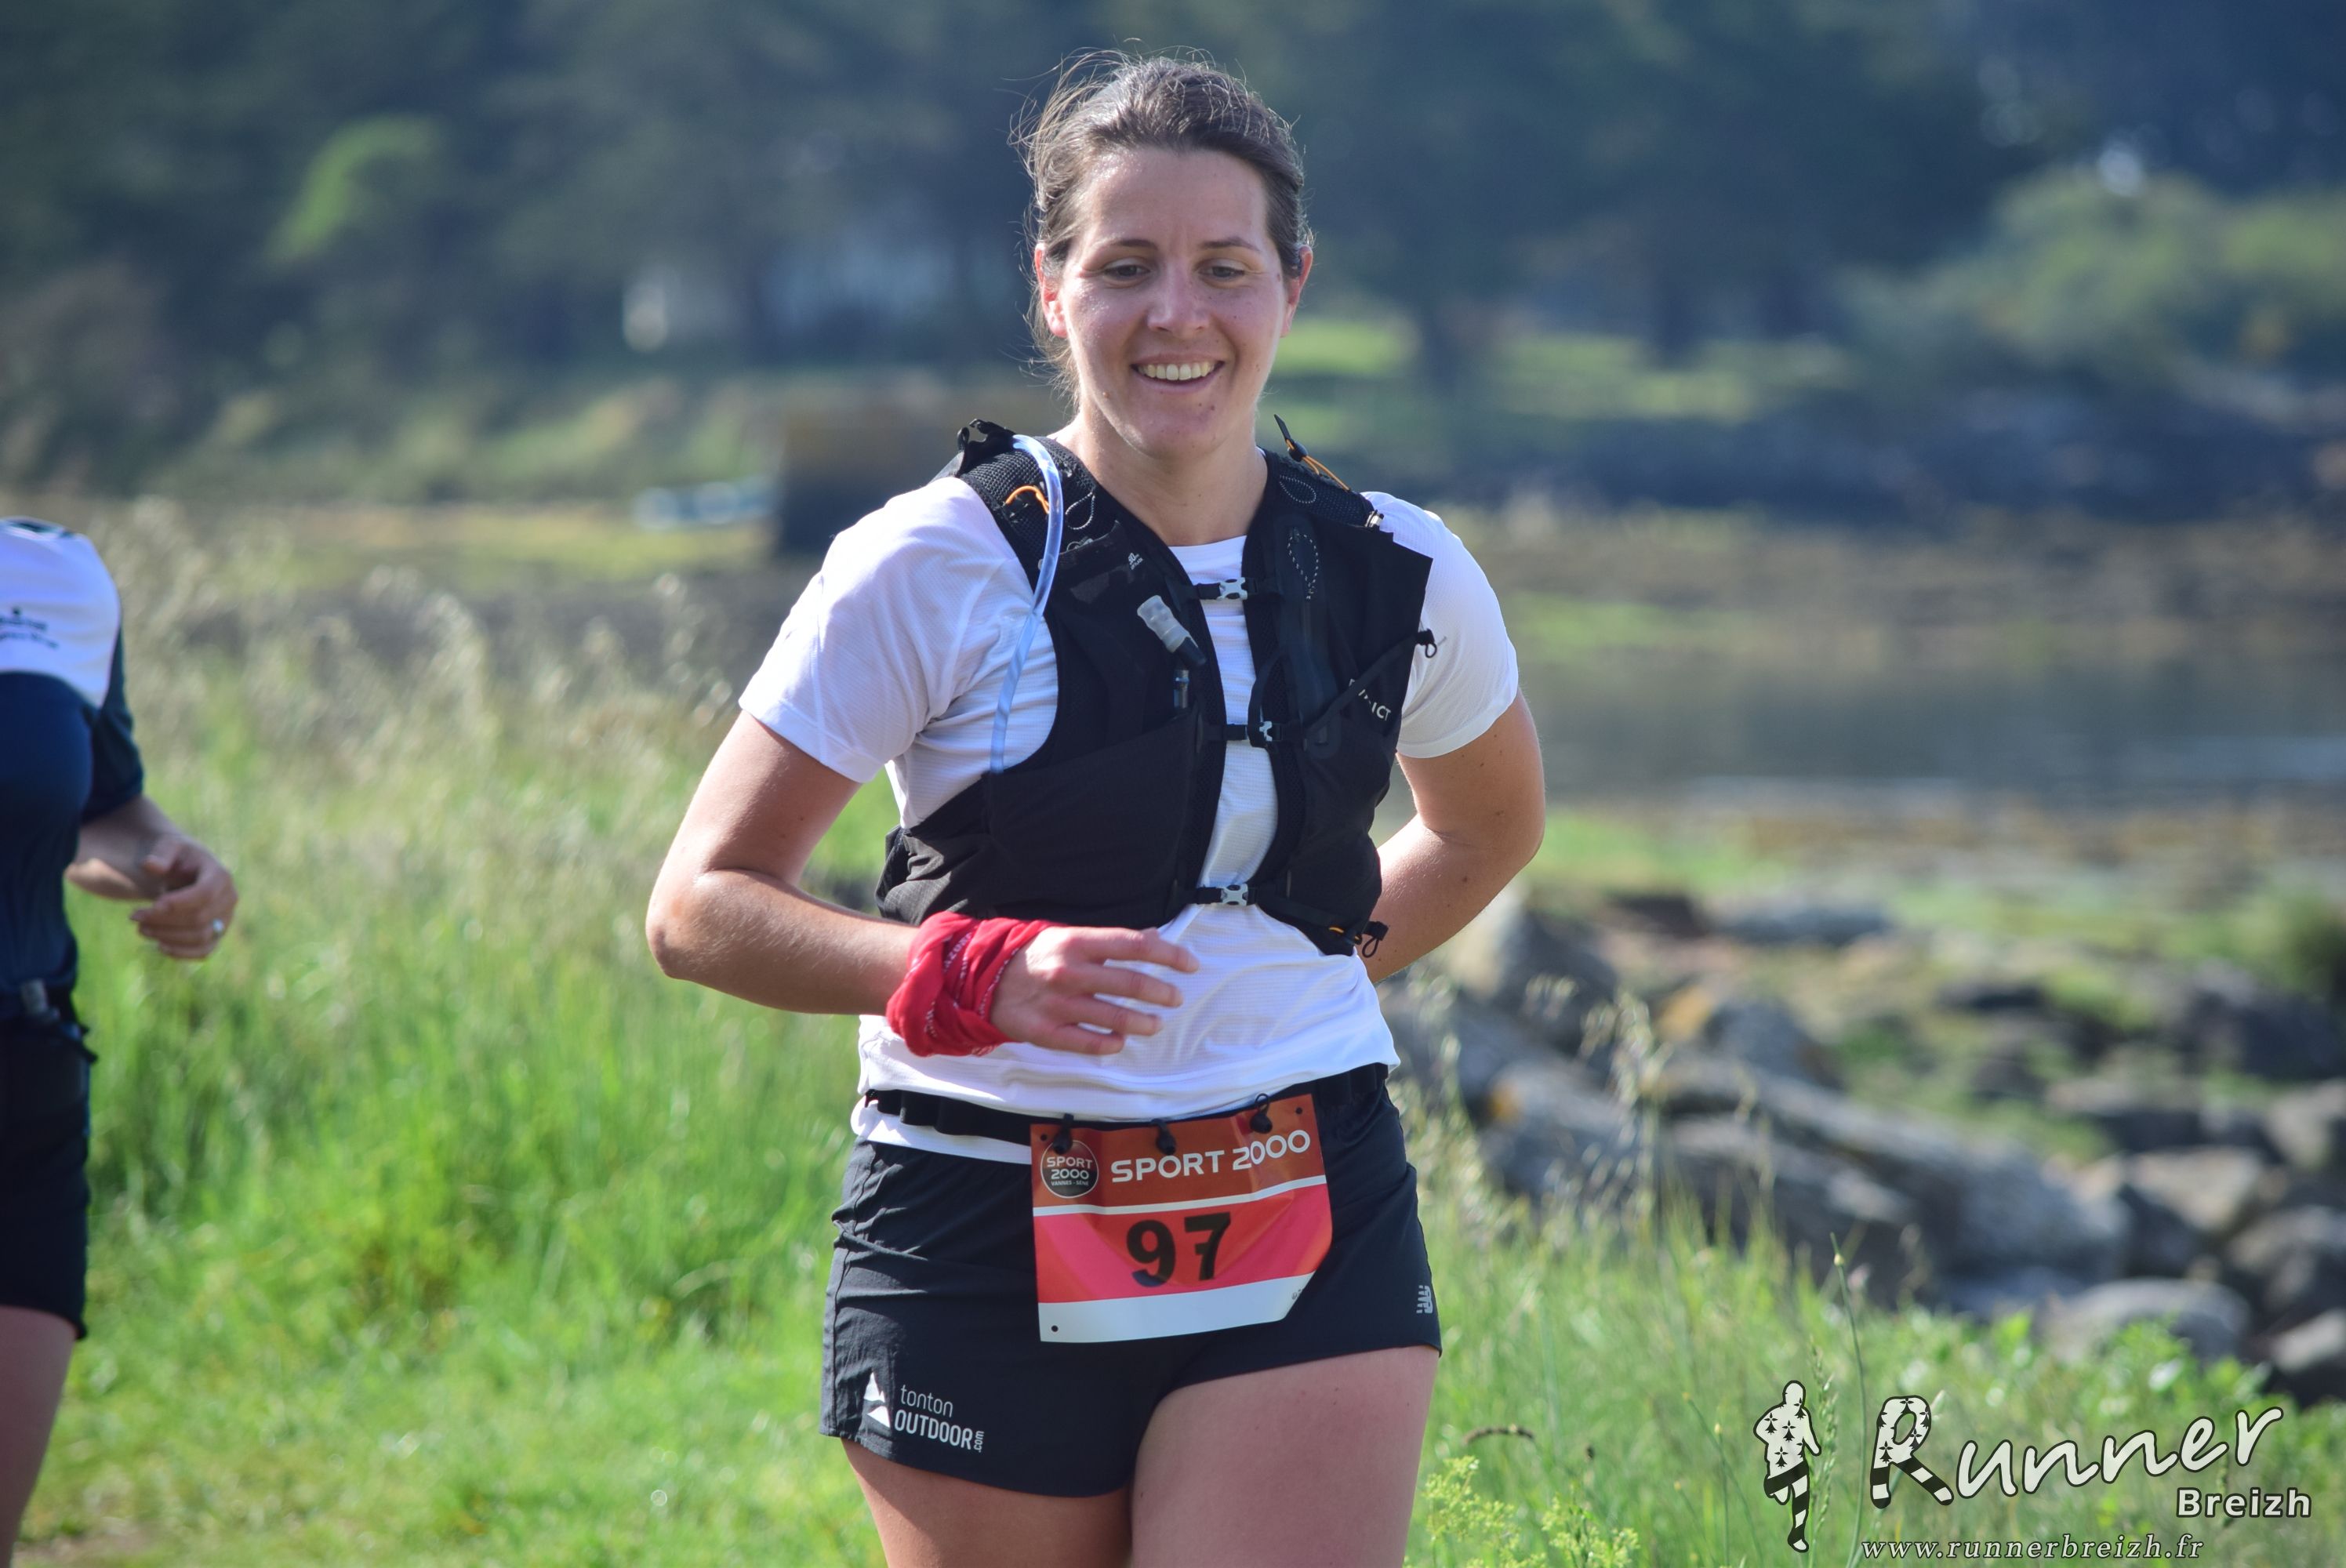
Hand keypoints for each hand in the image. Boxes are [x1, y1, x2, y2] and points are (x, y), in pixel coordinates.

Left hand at [129, 834, 237, 961]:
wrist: (188, 872)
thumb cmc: (177, 858)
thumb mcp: (170, 846)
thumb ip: (162, 852)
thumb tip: (151, 866)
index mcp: (220, 875)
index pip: (205, 894)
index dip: (178, 903)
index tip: (152, 905)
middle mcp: (229, 899)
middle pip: (199, 918)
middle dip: (164, 920)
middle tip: (134, 916)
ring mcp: (225, 919)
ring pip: (200, 937)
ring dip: (167, 936)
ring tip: (141, 929)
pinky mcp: (217, 934)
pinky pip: (204, 951)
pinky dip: (182, 952)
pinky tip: (159, 945)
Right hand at [988, 927, 1198, 1055]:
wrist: (982, 979)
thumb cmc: (1035, 956)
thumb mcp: (1068, 936)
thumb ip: (1110, 940)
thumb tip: (1153, 936)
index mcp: (1077, 942)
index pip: (1133, 945)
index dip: (1167, 954)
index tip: (1189, 964)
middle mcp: (1069, 972)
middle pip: (1129, 983)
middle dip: (1162, 992)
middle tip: (1176, 998)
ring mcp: (1058, 1005)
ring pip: (1113, 1017)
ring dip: (1143, 1022)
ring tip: (1156, 1024)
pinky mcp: (1045, 1032)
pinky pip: (1085, 1043)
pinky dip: (1109, 1044)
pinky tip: (1121, 1042)